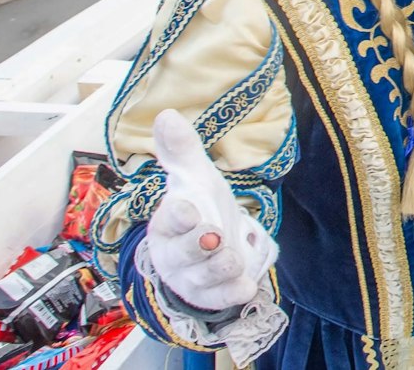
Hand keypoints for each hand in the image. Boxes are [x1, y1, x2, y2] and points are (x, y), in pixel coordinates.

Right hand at [143, 109, 276, 311]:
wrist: (208, 252)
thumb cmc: (198, 211)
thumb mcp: (194, 179)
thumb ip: (182, 151)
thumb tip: (166, 114)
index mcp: (166, 225)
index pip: (169, 221)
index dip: (178, 217)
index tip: (187, 209)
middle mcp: (176, 255)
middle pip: (183, 254)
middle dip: (197, 245)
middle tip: (212, 235)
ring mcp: (194, 278)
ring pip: (203, 278)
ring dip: (219, 267)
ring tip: (232, 257)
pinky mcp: (213, 296)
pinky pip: (222, 299)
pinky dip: (233, 294)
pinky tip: (246, 288)